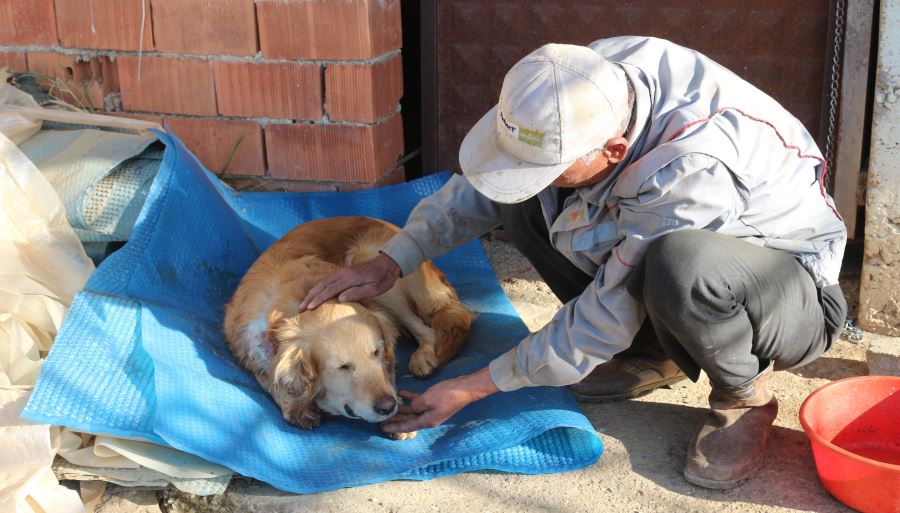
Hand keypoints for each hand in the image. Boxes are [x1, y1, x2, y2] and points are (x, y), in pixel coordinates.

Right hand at [299, 253, 401, 309]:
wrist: (388, 264)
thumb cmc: (383, 279)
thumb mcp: (375, 289)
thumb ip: (358, 293)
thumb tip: (340, 299)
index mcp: (350, 278)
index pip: (330, 290)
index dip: (318, 299)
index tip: (309, 308)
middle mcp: (343, 273)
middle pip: (322, 285)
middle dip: (310, 297)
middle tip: (301, 308)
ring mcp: (342, 272)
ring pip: (323, 282)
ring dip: (312, 292)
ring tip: (304, 303)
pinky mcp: (343, 272)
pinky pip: (327, 280)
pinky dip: (318, 287)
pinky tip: (315, 293)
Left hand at [381, 367, 497, 432]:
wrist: (464, 388)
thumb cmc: (447, 395)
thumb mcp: (427, 400)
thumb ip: (415, 405)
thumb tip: (410, 408)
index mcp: (427, 421)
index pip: (407, 426)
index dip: (394, 427)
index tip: (383, 428)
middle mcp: (428, 418)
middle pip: (408, 420)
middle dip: (395, 419)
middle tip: (382, 419)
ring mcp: (431, 409)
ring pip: (412, 411)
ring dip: (402, 409)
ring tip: (389, 407)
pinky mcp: (434, 401)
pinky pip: (418, 401)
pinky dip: (410, 398)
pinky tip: (401, 393)